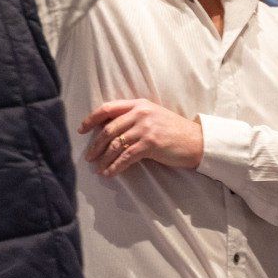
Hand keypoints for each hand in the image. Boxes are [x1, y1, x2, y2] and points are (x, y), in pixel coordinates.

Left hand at [80, 99, 203, 177]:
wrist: (196, 141)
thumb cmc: (173, 131)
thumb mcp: (152, 117)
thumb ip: (133, 118)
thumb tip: (108, 130)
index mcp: (139, 104)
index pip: (108, 108)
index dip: (91, 119)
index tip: (81, 130)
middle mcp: (140, 113)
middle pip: (108, 129)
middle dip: (95, 145)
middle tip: (88, 156)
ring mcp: (145, 128)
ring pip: (115, 144)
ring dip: (103, 159)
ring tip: (98, 168)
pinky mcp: (150, 144)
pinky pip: (126, 157)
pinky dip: (115, 167)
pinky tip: (109, 173)